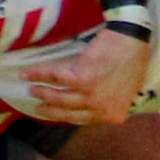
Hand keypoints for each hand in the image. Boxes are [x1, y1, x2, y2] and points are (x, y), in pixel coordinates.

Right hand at [21, 28, 150, 124]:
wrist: (131, 39)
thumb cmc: (132, 59)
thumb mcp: (123, 89)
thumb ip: (108, 100)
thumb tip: (91, 102)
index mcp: (114, 114)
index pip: (84, 120)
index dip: (66, 116)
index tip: (54, 113)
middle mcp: (102, 110)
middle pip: (68, 113)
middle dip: (50, 111)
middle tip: (38, 109)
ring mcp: (92, 97)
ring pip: (59, 99)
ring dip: (42, 94)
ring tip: (31, 90)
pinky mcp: (82, 80)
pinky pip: (55, 79)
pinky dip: (38, 75)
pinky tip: (27, 74)